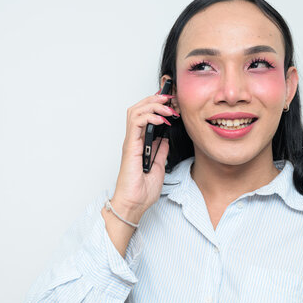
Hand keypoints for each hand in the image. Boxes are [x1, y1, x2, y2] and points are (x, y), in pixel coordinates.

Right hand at [111, 91, 179, 222]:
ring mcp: (131, 142)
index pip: (145, 115)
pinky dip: (149, 116)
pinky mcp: (130, 146)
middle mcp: (134, 140)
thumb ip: (161, 150)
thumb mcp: (159, 166)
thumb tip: (165, 138)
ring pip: (136, 111)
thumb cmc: (142, 191)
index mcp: (140, 143)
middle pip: (139, 108)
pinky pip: (136, 123)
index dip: (157, 104)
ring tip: (167, 107)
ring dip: (153, 104)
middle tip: (171, 98)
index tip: (172, 102)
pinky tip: (161, 118)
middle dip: (155, 99)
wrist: (134, 204)